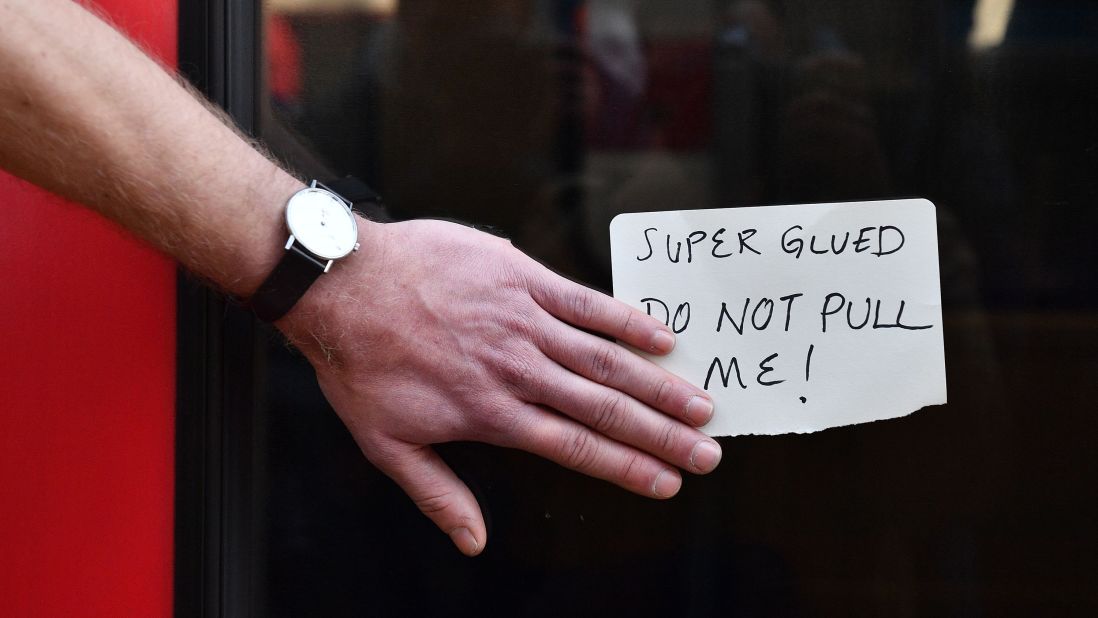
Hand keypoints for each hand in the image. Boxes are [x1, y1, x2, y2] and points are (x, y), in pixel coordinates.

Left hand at [278, 219, 721, 555]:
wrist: (344, 284)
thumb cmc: (362, 365)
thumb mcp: (387, 445)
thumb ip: (438, 494)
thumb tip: (473, 542)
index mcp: (492, 414)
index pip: (576, 448)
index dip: (628, 468)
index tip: (668, 483)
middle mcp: (518, 371)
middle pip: (605, 408)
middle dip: (663, 434)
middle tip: (708, 451)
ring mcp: (523, 321)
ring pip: (606, 358)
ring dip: (658, 384)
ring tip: (701, 402)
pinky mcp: (520, 278)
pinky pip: (585, 301)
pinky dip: (626, 319)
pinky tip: (661, 336)